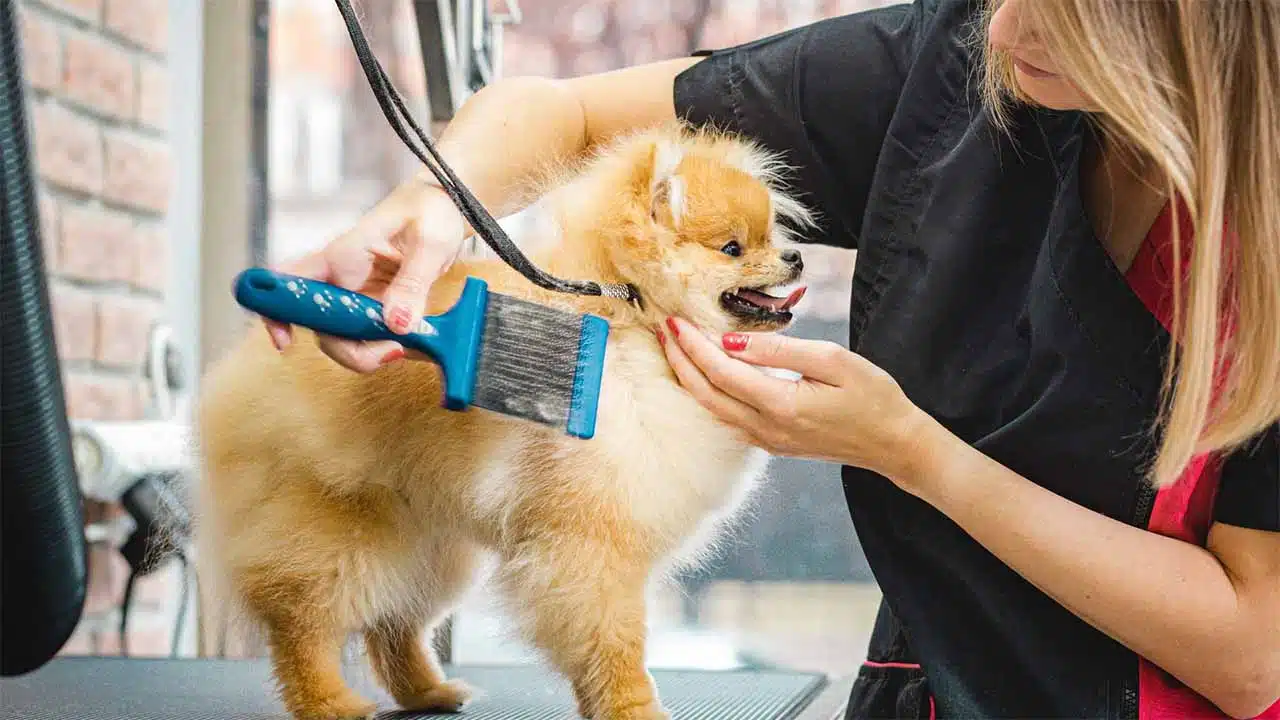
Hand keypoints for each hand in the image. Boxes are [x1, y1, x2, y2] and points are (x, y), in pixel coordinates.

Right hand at [264, 178, 466, 372]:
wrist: (447, 204)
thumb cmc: (432, 209)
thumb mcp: (429, 243)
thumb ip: (413, 283)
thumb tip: (396, 323)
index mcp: (342, 255)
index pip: (289, 281)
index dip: (275, 312)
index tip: (285, 342)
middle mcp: (342, 278)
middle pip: (321, 328)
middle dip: (351, 351)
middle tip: (392, 350)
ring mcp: (358, 294)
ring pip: (346, 339)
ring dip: (374, 352)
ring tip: (411, 344)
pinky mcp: (376, 305)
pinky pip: (372, 335)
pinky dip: (391, 345)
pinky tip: (418, 342)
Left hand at [658, 317, 929, 480]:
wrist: (894, 444)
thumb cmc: (873, 397)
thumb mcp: (833, 360)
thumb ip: (779, 351)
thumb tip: (732, 342)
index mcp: (781, 405)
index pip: (720, 371)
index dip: (693, 345)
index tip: (675, 320)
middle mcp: (766, 428)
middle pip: (705, 393)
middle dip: (679, 359)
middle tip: (663, 328)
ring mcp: (766, 440)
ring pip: (711, 408)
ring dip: (689, 376)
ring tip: (674, 346)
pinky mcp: (771, 443)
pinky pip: (727, 417)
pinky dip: (707, 392)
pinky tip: (702, 372)